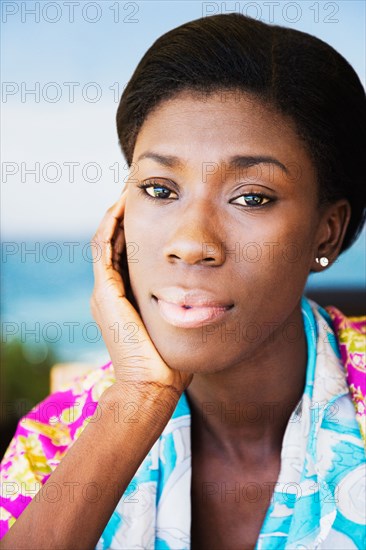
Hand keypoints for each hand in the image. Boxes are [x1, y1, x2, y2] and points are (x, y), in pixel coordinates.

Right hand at [90, 190, 192, 395]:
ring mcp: (104, 290)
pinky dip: (111, 224)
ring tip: (131, 189)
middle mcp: (110, 290)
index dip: (138, 228)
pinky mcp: (105, 292)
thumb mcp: (178, 323)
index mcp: (125, 296)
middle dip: (126, 214)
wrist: (152, 386)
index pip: (127, 252)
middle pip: (114, 241)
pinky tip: (125, 204)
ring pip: (105, 239)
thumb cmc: (170, 360)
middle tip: (141, 189)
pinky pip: (103, 247)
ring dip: (117, 213)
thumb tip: (211, 290)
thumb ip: (185, 304)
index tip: (158, 206)